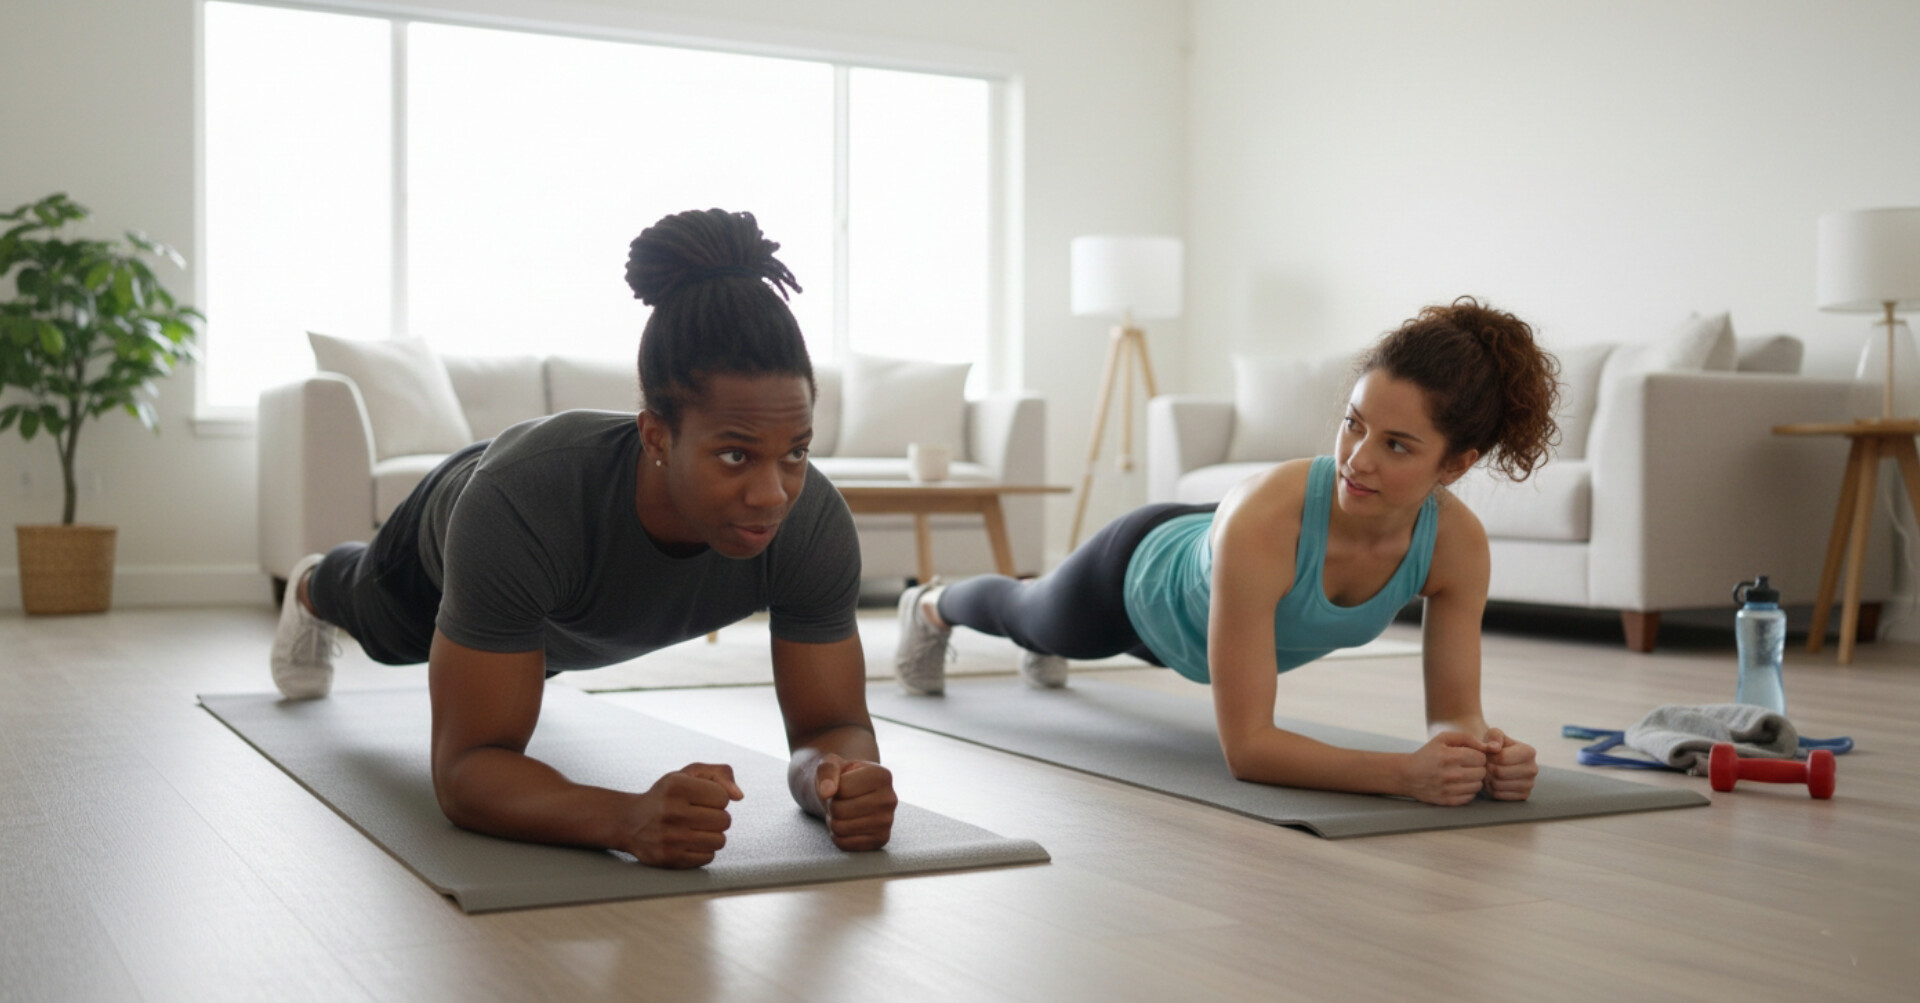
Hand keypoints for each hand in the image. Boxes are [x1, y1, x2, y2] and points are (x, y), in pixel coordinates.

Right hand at [619, 763, 743, 868]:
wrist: (630, 822)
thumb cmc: (667, 795)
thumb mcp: (688, 773)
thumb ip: (720, 774)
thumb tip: (739, 796)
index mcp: (677, 786)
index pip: (723, 796)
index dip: (716, 797)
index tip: (701, 798)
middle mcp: (671, 811)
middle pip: (724, 820)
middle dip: (716, 817)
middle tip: (699, 815)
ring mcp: (669, 837)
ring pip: (719, 841)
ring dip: (712, 835)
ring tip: (695, 828)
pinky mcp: (669, 858)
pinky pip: (708, 857)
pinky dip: (703, 850)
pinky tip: (688, 842)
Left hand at [813, 755, 896, 851]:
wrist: (854, 795)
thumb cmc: (842, 777)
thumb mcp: (832, 764)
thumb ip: (827, 771)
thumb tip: (826, 792)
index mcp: (883, 775)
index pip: (842, 789)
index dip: (833, 787)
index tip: (842, 784)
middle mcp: (890, 799)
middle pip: (839, 809)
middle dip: (832, 805)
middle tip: (840, 801)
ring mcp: (888, 822)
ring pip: (840, 827)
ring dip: (833, 820)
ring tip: (843, 812)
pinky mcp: (881, 840)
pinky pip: (844, 843)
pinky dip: (838, 835)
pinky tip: (847, 824)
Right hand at [1404, 732, 1488, 805]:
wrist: (1407, 775)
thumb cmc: (1428, 754)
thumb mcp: (1443, 738)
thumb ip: (1467, 738)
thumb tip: (1490, 747)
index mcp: (1449, 756)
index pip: (1481, 758)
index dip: (1477, 755)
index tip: (1469, 755)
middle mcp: (1450, 774)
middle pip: (1482, 772)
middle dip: (1477, 767)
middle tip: (1466, 765)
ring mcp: (1449, 789)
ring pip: (1478, 786)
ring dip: (1473, 780)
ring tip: (1463, 775)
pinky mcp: (1448, 801)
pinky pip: (1470, 797)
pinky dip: (1468, 791)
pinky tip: (1459, 784)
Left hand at [1479, 728, 1536, 800]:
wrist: (1498, 761)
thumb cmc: (1495, 746)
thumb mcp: (1493, 734)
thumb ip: (1493, 736)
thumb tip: (1494, 748)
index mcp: (1529, 752)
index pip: (1502, 758)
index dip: (1489, 756)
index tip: (1487, 754)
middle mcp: (1533, 769)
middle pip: (1500, 772)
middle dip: (1488, 768)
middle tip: (1486, 764)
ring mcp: (1530, 784)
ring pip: (1498, 785)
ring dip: (1487, 779)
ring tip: (1488, 771)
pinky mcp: (1523, 796)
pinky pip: (1499, 795)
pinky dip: (1491, 789)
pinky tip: (1493, 781)